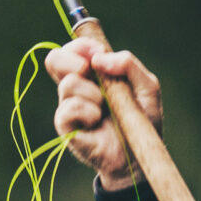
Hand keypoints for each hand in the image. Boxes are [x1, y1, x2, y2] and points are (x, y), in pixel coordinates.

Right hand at [45, 37, 161, 191]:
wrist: (138, 156)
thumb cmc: (142, 120)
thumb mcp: (146, 86)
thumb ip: (128, 64)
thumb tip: (100, 58)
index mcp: (92, 74)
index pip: (73, 49)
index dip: (82, 45)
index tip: (98, 51)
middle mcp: (77, 87)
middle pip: (54, 59)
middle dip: (73, 59)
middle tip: (90, 71)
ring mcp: (69, 107)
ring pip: (67, 84)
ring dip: (92, 92)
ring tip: (106, 109)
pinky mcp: (66, 127)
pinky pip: (68, 109)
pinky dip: (87, 112)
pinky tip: (97, 121)